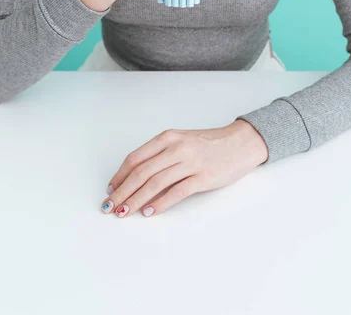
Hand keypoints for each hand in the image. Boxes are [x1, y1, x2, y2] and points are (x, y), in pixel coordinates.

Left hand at [100, 120, 267, 218]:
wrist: (240, 143)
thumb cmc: (209, 143)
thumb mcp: (181, 140)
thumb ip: (161, 154)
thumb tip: (135, 176)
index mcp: (168, 137)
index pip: (135, 158)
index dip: (120, 175)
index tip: (111, 189)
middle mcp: (176, 148)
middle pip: (141, 172)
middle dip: (122, 191)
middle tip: (110, 206)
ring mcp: (190, 163)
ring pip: (155, 183)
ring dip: (136, 200)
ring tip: (124, 212)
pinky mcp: (203, 178)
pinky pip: (176, 192)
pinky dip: (160, 203)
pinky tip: (149, 212)